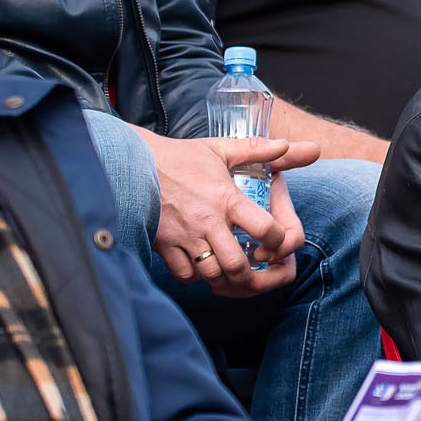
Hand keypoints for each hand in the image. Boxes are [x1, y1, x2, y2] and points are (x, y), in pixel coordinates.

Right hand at [145, 132, 317, 295]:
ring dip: (222, 277)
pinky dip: (195, 276)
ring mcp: (184, 236)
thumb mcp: (220, 149)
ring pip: (210, 274)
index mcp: (227, 198)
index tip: (275, 242)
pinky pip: (184, 274)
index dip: (278, 241)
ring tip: (227, 269)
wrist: (133, 161)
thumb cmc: (180, 156)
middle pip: (236, 265)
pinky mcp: (163, 244)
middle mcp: (207, 221)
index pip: (265, 229)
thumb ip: (257, 148)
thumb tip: (287, 143)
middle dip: (249, 274)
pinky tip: (200, 265)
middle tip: (251, 268)